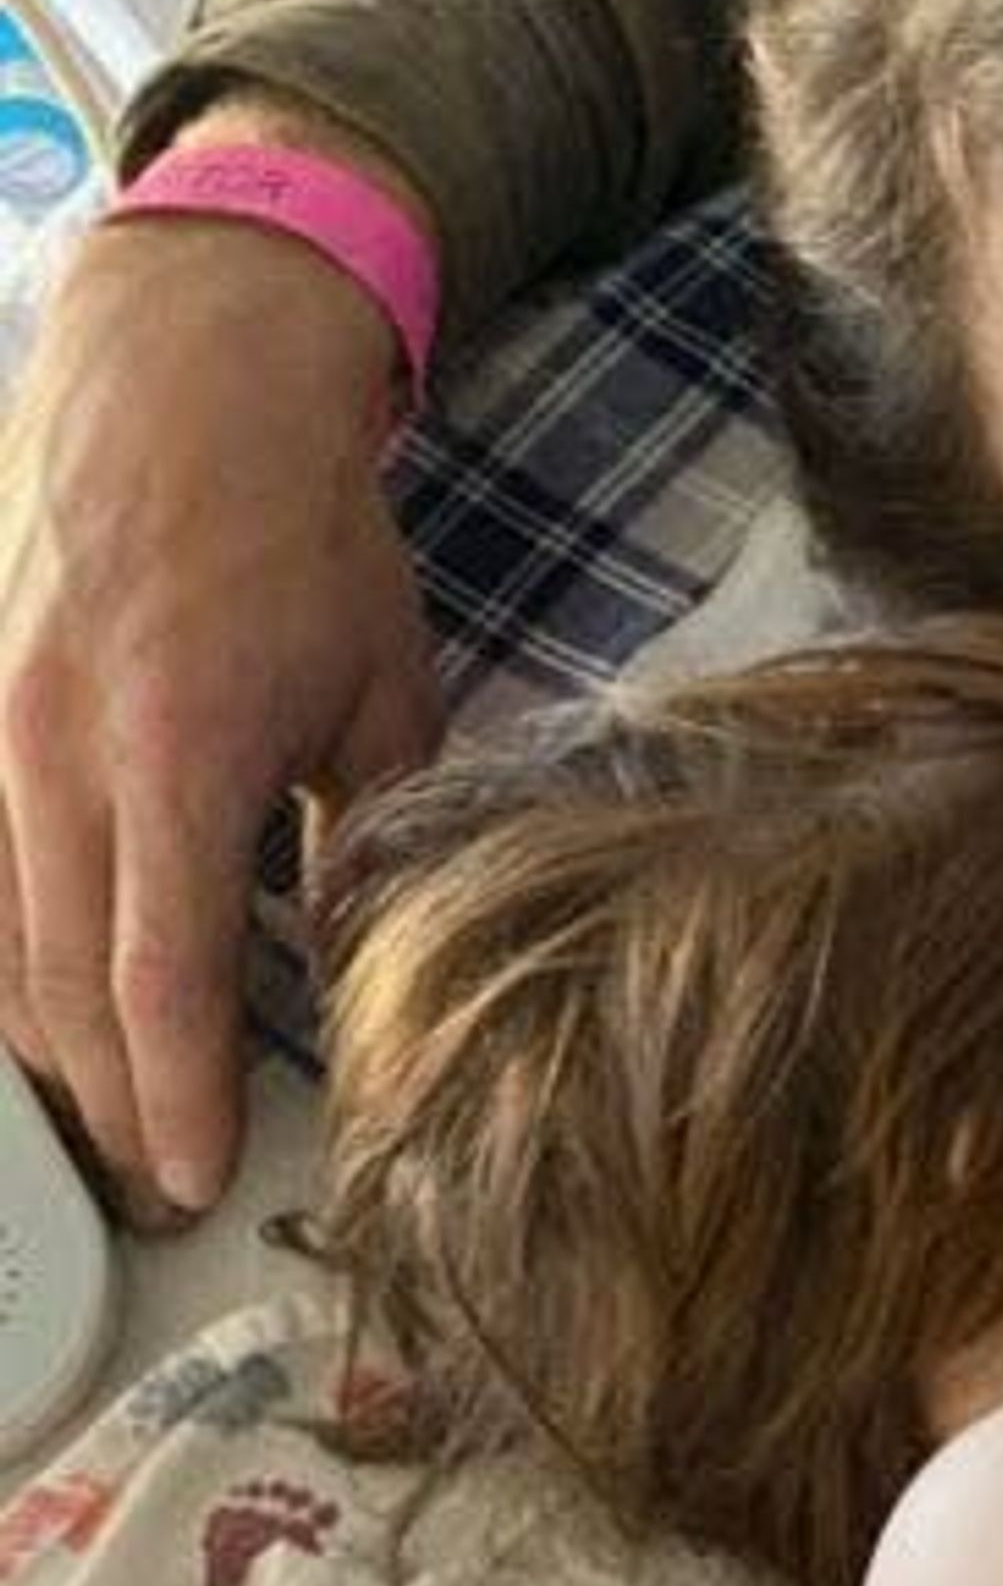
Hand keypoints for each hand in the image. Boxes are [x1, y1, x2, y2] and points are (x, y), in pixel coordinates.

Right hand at [0, 145, 439, 1215]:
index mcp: (178, 749)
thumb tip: (368, 954)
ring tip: (113, 1140)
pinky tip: (49, 1026)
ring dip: (52, 1053)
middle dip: (112, 1107)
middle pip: (63, 982)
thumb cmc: (303, 538)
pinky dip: (11, 965)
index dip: (179, 1089)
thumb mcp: (382, 687)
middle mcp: (53, 755)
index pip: (164, 967)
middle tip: (162, 1198)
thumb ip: (373, 829)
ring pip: (1, 942)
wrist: (178, 387)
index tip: (200, 1182)